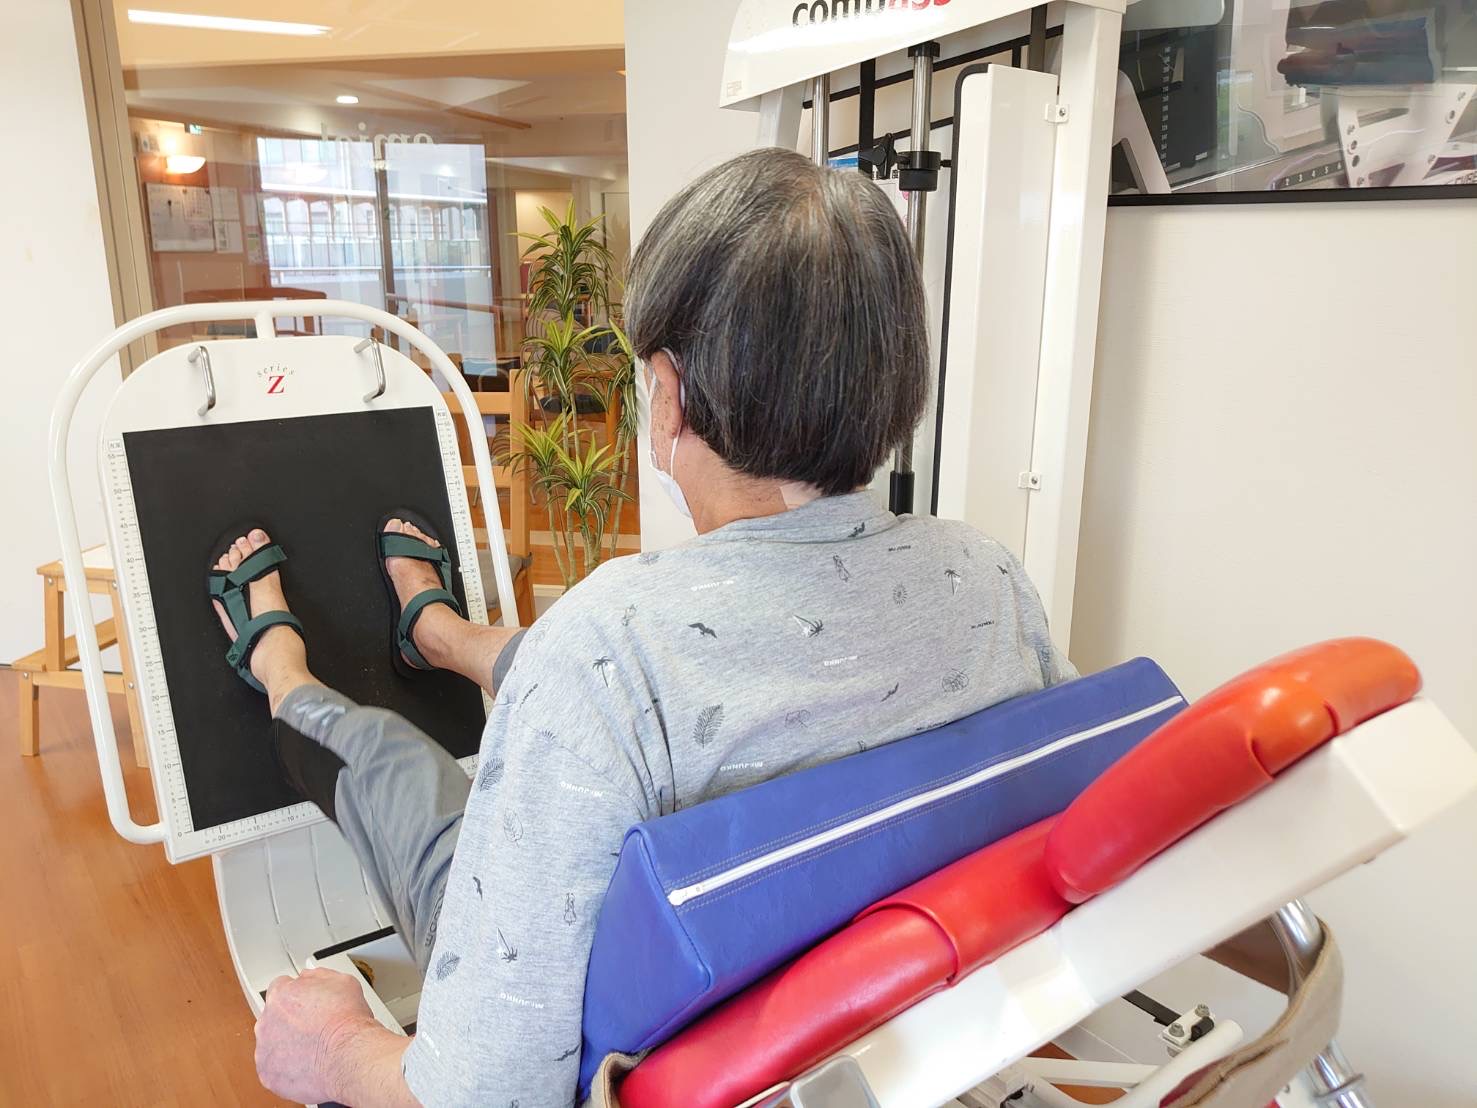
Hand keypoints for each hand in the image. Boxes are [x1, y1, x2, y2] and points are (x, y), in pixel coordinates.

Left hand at [255, 967, 377, 1103]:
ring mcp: (264, 1050)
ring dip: (287, 1045)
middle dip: (290, 1021)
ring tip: (314, 1049)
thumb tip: (309, 978)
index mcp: (280, 995)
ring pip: (273, 1044)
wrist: (348, 1056)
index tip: (305, 1002)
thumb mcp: (341, 981)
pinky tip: (308, 1065)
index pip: (279, 988)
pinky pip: (275, 1069)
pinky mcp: (268, 1074)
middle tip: (314, 1027)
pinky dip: (288, 1068)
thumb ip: (317, 976)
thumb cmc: (347, 1021)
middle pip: (273, 1017)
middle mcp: (266, 1022)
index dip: (296, 995)